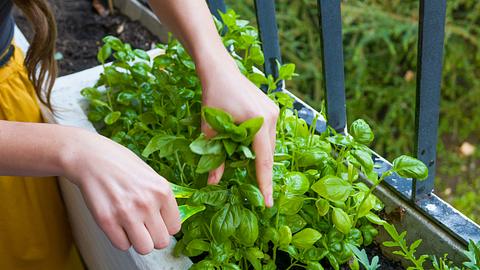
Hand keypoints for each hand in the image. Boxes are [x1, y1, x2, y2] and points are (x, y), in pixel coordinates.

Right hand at [62, 128, 179, 254]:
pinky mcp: (107, 221)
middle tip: (144, 226)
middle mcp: (147, 203)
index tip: (157, 221)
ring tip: (131, 226)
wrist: (91, 157)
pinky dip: (120, 238)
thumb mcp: (151, 176)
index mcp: (162, 191)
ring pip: (144, 248)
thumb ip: (162, 199)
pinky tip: (117, 223)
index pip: (175, 228)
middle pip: (161, 242)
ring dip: (138, 241)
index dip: (165, 226)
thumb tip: (169, 222)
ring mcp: (127, 213)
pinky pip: (122, 246)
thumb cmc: (121, 164)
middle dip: (153, 236)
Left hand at [199, 61, 278, 207]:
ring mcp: (274, 112)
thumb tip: (212, 182)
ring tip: (248, 170)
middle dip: (262, 172)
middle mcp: (271, 117)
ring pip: (269, 145)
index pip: (263, 160)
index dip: (264, 183)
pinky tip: (249, 151)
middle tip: (257, 193)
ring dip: (259, 157)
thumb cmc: (213, 95)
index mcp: (258, 122)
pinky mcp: (271, 109)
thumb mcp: (211, 128)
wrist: (219, 69)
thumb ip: (214, 156)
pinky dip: (259, 146)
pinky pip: (268, 134)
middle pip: (268, 153)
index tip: (268, 202)